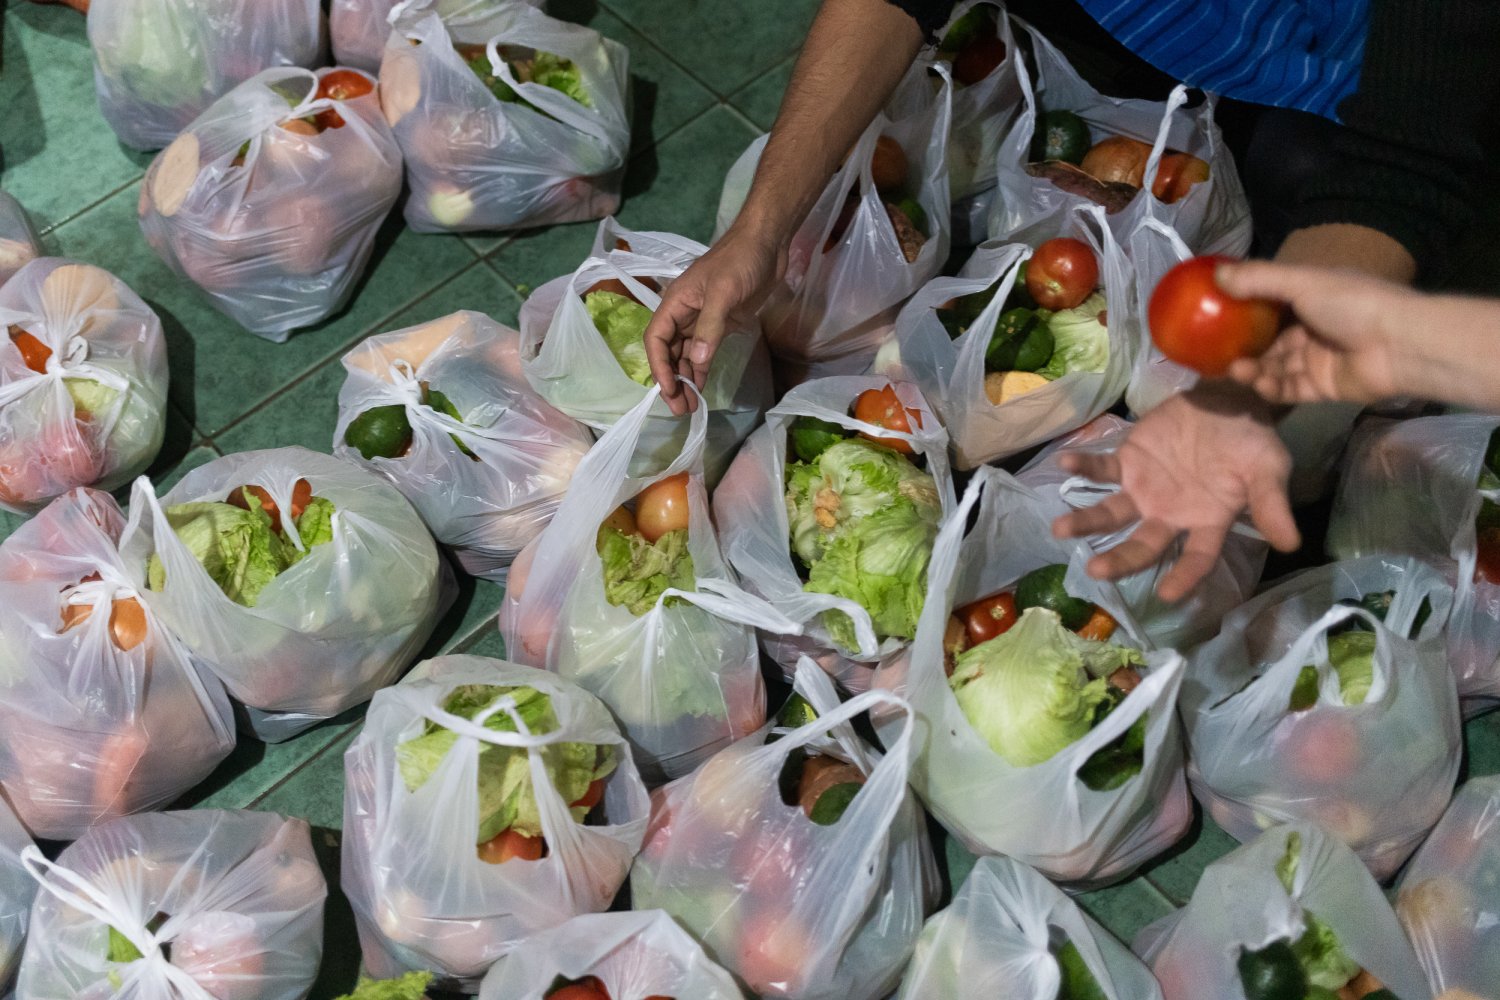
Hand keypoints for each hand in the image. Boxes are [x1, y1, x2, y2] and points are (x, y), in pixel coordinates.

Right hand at [644, 224, 785, 414]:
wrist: (767, 243)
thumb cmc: (741, 261)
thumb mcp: (723, 292)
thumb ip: (709, 328)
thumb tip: (695, 362)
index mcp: (675, 302)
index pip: (656, 339)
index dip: (658, 366)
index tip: (669, 390)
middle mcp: (683, 313)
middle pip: (668, 351)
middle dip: (671, 380)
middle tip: (680, 408)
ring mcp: (702, 319)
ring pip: (685, 355)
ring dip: (685, 379)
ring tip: (689, 406)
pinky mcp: (721, 323)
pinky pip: (703, 351)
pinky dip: (700, 369)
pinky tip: (701, 387)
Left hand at [1051, 385, 1300, 600]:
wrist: (1230, 399)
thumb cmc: (1251, 441)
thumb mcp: (1269, 468)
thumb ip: (1271, 504)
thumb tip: (1290, 543)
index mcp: (1207, 523)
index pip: (1196, 559)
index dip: (1183, 578)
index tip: (1165, 595)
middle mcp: (1171, 515)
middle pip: (1142, 546)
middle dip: (1119, 560)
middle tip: (1094, 570)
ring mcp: (1146, 490)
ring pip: (1112, 514)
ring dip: (1086, 521)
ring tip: (1060, 530)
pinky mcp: (1128, 462)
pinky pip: (1101, 470)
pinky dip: (1083, 467)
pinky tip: (1064, 463)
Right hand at [1217, 260, 1415, 405]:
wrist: (1399, 344)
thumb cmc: (1352, 304)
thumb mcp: (1302, 282)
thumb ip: (1258, 279)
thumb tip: (1214, 273)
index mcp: (1312, 299)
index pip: (1270, 306)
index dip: (1243, 312)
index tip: (1212, 317)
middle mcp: (1312, 329)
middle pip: (1269, 342)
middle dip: (1243, 348)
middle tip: (1215, 355)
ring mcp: (1317, 360)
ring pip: (1276, 368)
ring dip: (1254, 370)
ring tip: (1235, 371)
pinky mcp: (1322, 388)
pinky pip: (1290, 390)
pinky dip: (1272, 389)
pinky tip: (1258, 385)